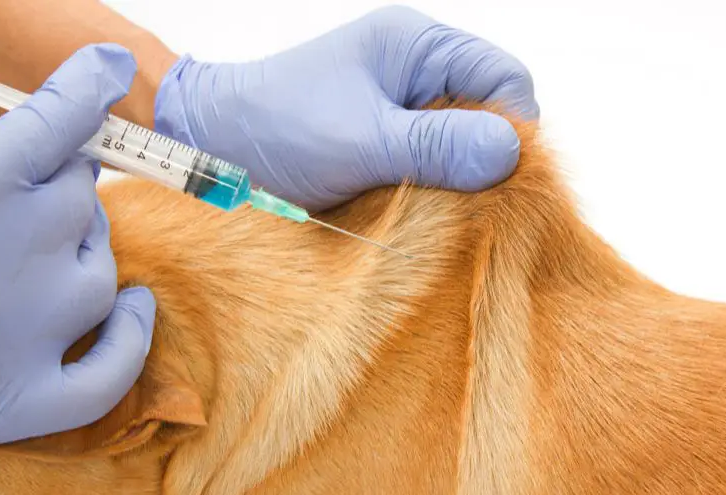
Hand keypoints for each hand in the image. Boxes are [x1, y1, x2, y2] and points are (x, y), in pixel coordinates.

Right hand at [0, 30, 156, 455]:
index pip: (57, 122)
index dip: (86, 86)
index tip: (107, 63)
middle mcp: (12, 257)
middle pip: (82, 195)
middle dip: (62, 182)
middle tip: (27, 192)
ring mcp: (25, 336)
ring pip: (101, 271)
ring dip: (84, 251)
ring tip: (40, 250)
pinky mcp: (22, 402)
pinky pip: (112, 370)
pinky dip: (130, 338)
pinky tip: (132, 308)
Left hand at [154, 5, 538, 211]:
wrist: (212, 148)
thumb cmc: (276, 128)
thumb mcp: (361, 138)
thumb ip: (435, 146)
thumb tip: (513, 152)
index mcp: (416, 46)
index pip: (503, 78)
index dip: (513, 128)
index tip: (501, 180)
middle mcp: (416, 73)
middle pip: (489, 114)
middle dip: (487, 159)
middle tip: (473, 205)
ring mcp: (401, 111)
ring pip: (463, 148)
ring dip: (459, 182)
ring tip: (442, 213)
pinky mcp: (387, 146)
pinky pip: (433, 169)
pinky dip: (435, 194)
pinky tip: (423, 216)